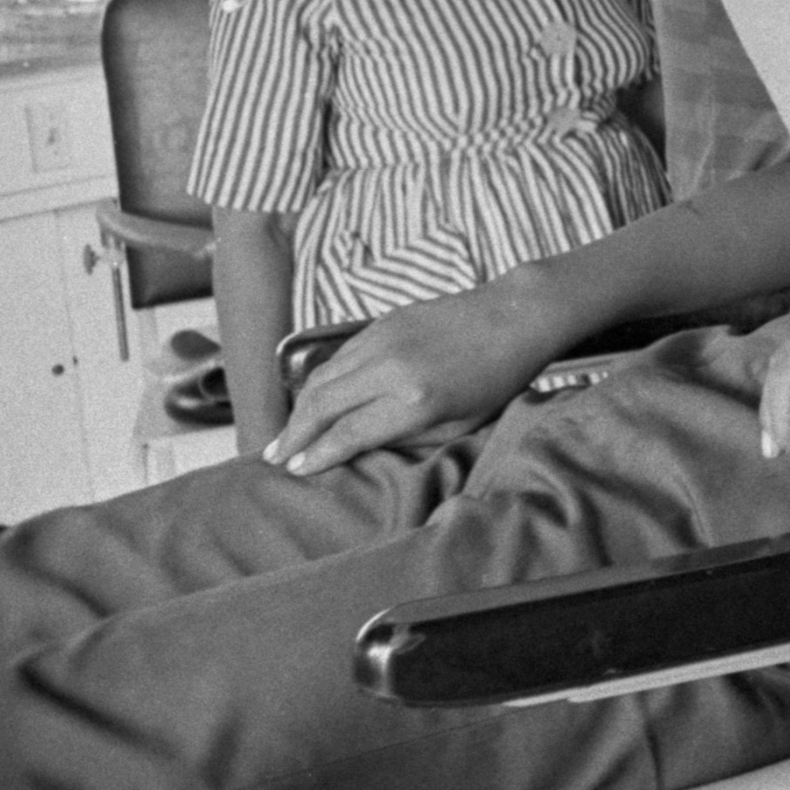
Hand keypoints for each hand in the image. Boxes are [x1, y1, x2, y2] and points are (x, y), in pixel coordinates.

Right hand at [268, 286, 567, 474]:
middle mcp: (391, 369)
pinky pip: (339, 356)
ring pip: (322, 377)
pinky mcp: (383, 321)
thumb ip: (405, 439)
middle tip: (274, 458)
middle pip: (321, 405)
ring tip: (286, 434)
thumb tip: (358, 451)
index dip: (317, 456)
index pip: (347, 434)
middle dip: (293, 436)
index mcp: (413, 402)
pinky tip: (315, 399)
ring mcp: (383, 339)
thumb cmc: (494, 380)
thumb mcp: (457, 424)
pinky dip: (320, 380)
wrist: (515, 317)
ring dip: (299, 408)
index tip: (297, 471)